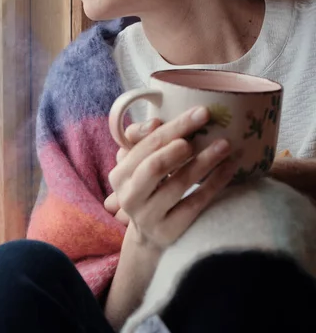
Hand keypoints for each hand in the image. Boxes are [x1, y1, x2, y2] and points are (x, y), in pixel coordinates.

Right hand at [107, 106, 236, 251]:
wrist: (149, 236)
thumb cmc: (148, 187)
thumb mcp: (139, 164)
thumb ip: (142, 139)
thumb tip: (155, 122)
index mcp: (120, 174)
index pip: (146, 145)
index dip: (174, 127)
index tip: (201, 112)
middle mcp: (129, 196)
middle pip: (155, 165)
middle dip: (183, 142)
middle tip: (209, 126)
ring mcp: (148, 216)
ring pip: (178, 184)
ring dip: (204, 161)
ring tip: (225, 145)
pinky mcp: (169, 232)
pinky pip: (195, 203)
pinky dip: (214, 183)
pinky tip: (229, 168)